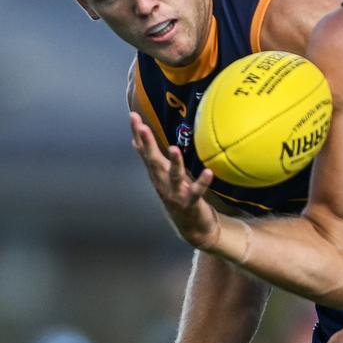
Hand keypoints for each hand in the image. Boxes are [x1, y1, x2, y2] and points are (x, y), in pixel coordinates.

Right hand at [130, 113, 218, 248]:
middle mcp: (162, 182)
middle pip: (152, 160)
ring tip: (174, 148)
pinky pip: (196, 191)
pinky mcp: (190, 202)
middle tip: (141, 126)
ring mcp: (175, 193)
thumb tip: (136, 140)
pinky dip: (202, 182)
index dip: (138, 134)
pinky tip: (209, 172)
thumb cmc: (178, 195)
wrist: (191, 226)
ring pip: (173, 176)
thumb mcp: (164, 174)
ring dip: (174, 163)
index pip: (144, 150)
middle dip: (147, 143)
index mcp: (157, 173)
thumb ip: (152, 158)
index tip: (133, 115)